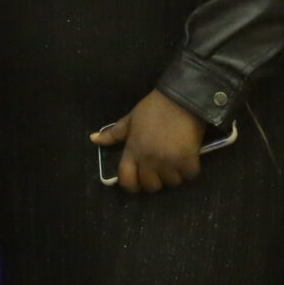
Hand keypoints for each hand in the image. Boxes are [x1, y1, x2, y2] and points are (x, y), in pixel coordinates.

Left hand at [89, 90, 204, 192]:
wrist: (180, 98)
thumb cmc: (153, 108)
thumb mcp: (130, 120)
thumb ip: (113, 134)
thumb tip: (93, 139)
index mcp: (133, 150)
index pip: (127, 180)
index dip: (132, 185)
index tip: (138, 181)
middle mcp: (148, 159)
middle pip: (150, 186)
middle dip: (155, 180)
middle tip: (160, 169)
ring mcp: (168, 161)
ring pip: (171, 183)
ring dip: (174, 175)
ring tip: (175, 162)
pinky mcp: (187, 159)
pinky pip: (189, 175)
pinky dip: (190, 170)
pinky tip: (188, 159)